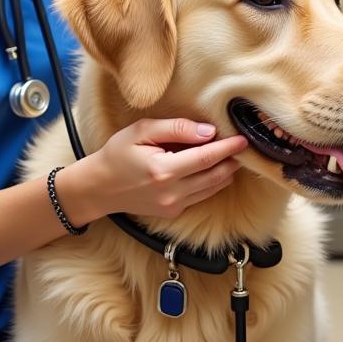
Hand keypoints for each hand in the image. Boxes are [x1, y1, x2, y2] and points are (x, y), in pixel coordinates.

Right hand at [82, 118, 246, 218]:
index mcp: (163, 171)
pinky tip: (214, 168)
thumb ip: (176, 129)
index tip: (243, 138)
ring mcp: (173, 206)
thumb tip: (207, 132)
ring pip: (212, 188)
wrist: (98, 188)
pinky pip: (201, 196)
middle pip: (215, 176)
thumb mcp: (141, 131)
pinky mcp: (172, 212)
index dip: (228, 148)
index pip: (206, 158)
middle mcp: (171, 193)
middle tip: (243, 145)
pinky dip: (212, 182)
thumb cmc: (117, 154)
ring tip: (233, 155)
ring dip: (226, 172)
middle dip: (232, 160)